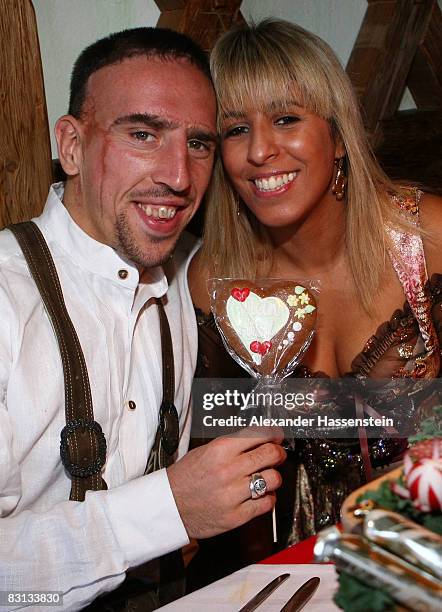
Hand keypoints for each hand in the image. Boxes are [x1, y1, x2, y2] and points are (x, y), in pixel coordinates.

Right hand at [167, 427, 285, 538]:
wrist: (169, 507)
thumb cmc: (186, 478)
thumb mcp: (205, 451)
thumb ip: (231, 445)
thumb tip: (258, 438)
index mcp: (220, 450)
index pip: (259, 434)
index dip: (273, 433)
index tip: (277, 435)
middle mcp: (228, 470)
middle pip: (271, 454)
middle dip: (278, 453)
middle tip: (276, 454)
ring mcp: (233, 494)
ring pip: (273, 479)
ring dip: (273, 476)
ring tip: (266, 477)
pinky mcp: (236, 516)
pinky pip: (266, 503)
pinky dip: (267, 498)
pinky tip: (259, 495)